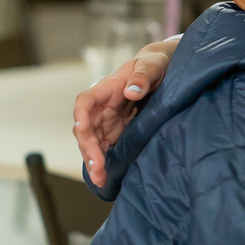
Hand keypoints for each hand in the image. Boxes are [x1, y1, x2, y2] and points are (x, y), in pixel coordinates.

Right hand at [74, 38, 178, 185]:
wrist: (163, 72)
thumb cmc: (155, 65)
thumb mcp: (153, 65)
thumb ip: (143, 76)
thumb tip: (131, 91)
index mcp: (108, 88)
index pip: (86, 101)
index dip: (81, 115)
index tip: (82, 128)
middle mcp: (103, 107)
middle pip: (86, 128)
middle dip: (88, 147)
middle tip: (96, 166)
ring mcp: (108, 122)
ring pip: (92, 143)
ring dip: (93, 161)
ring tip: (99, 179)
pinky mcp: (116, 133)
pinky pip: (104, 150)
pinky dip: (103, 164)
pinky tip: (104, 180)